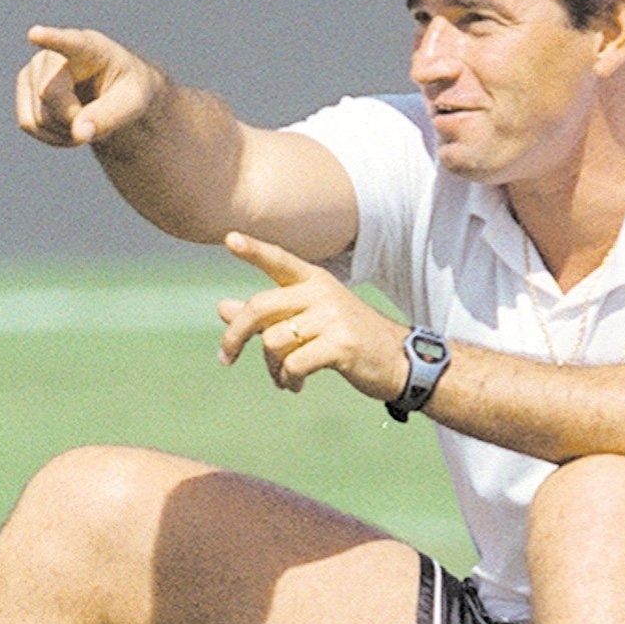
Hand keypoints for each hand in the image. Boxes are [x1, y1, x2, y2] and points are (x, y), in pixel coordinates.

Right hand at [15, 26, 162, 146]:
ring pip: (39, 116)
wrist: (113, 95)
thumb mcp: (134, 104)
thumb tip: (78, 133)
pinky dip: (51, 137)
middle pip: (51, 96)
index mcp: (90, 48)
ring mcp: (34, 70)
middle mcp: (54, 54)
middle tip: (98, 115)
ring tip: (85, 119)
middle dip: (74, 118)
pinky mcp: (25, 89)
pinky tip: (68, 127)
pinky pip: (28, 124)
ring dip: (66, 131)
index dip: (51, 39)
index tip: (35, 34)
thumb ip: (109, 117)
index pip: (69, 43)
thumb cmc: (127, 91)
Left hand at [218, 231, 408, 400]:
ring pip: (273, 341)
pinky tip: (295, 385)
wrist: (402, 362)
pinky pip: (293, 364)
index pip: (279, 261)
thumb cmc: (353, 339)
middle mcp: (323, 294)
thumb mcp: (311, 320)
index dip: (253, 250)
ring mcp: (333, 318)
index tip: (228, 238)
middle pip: (260, 308)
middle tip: (225, 358)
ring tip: (283, 378)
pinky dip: (287, 379)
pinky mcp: (341, 345)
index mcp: (316, 281)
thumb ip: (269, 314)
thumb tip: (222, 307)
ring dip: (270, 367)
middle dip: (235, 336)